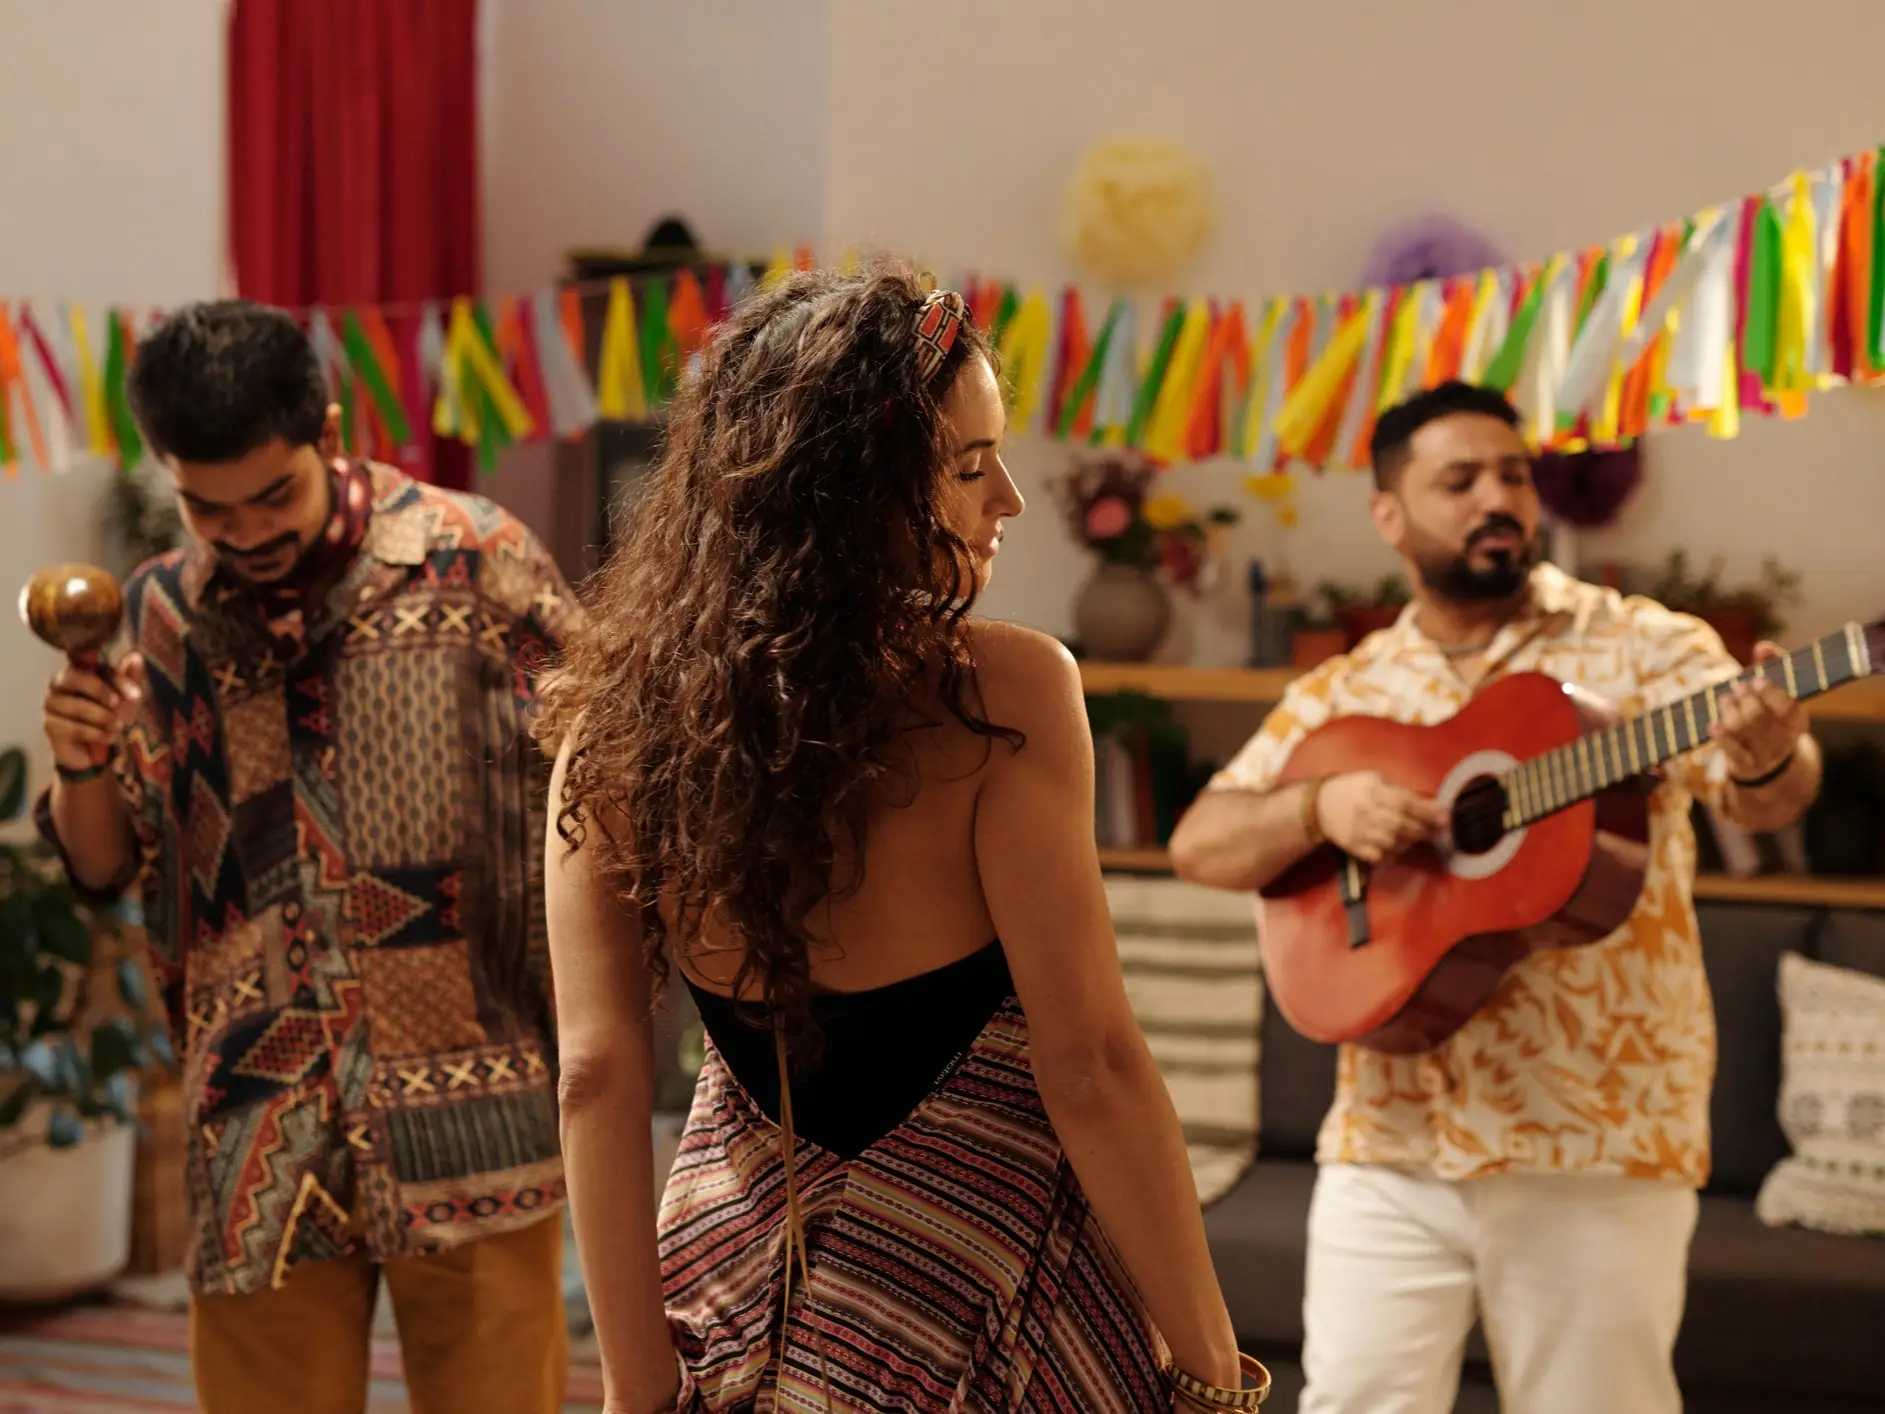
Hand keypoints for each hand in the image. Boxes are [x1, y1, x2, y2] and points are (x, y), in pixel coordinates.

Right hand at [42, 653, 143, 771]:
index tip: (137, 697)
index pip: (97, 669)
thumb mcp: (125, 697)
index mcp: (78, 670)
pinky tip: (108, 737)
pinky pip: (75, 728)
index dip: (119, 682)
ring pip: (80, 707)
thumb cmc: (108, 714)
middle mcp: (58, 683)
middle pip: (80, 680)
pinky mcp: (49, 724)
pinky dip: (96, 734)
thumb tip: (136, 657)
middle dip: (104, 694)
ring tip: (118, 727)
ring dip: (105, 719)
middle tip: (120, 708)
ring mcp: (50, 703)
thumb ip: (130, 678)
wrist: (92, 747)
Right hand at [1314, 770, 1444, 862]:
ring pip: (1393, 842)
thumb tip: (1431, 806)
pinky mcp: (1354, 847)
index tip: (1445, 816)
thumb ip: (1400, 792)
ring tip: (1415, 836)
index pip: (1406, 803)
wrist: (1320, 806)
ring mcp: (1359, 831)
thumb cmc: (1353, 789)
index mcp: (1372, 791)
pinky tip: (1396, 845)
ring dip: (1410, 841)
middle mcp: (1366, 811)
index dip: (1428, 811)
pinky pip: (1380, 855)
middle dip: (1423, 829)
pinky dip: (1393, 852)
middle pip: (1402, 825)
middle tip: (1434, 830)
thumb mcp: (1375, 780)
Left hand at [1710, 642, 1805, 783]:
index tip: (1757, 680)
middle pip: (1759, 716)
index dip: (1772, 693)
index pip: (1788, 707)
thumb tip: (1763, 646)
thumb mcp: (1778, 694)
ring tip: (1726, 698)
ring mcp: (1764, 754)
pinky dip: (1722, 736)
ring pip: (1742, 729)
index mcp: (1797, 720)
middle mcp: (1784, 739)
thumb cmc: (1772, 715)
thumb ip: (1772, 666)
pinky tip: (1714, 723)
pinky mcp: (1746, 765)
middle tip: (1739, 686)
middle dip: (1745, 699)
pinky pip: (1732, 751)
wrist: (1771, 762)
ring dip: (1730, 710)